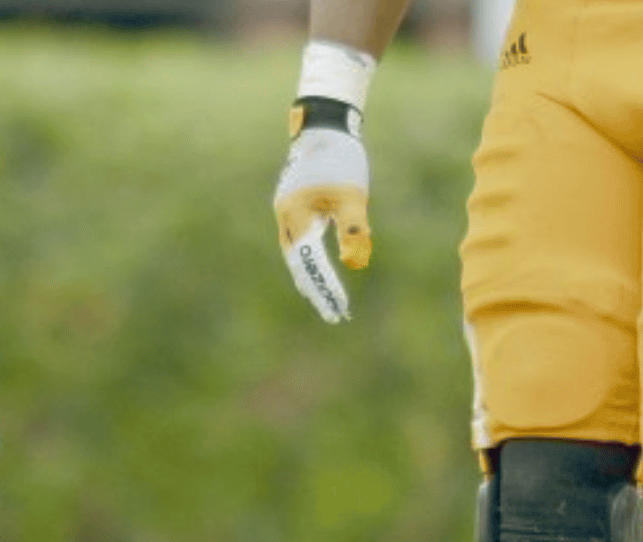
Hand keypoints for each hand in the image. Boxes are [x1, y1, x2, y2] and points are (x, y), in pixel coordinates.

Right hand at [274, 98, 371, 322]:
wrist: (324, 127)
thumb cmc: (340, 158)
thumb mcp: (353, 195)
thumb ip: (353, 228)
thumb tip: (356, 263)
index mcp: (297, 216)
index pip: (310, 263)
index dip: (325, 288)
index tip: (340, 308)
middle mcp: (286, 217)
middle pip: (298, 264)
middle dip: (316, 290)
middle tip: (334, 314)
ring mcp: (286, 212)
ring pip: (295, 255)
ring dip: (310, 278)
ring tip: (326, 300)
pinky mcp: (293, 207)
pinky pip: (298, 242)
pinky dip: (309, 260)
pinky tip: (320, 269)